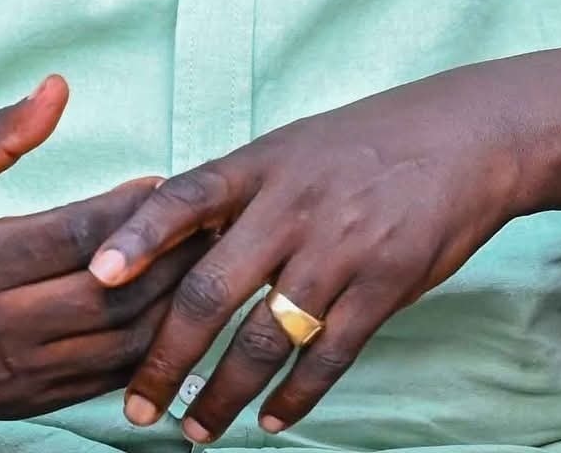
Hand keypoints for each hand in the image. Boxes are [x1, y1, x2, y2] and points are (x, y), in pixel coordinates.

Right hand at [0, 75, 206, 416]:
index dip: (132, 210)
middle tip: (206, 220)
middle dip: (169, 259)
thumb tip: (59, 88)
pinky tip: (165, 313)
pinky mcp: (14, 406)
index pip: (77, 237)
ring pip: (116, 349)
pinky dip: (141, 350)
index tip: (168, 181)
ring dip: (168, 308)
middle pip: (110, 297)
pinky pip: (98, 382)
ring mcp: (5, 377)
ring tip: (199, 264)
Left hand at [88, 68, 522, 439]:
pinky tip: (271, 421)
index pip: (183, 197)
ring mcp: (338, 249)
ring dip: (223, 395)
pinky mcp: (383, 286)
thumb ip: (236, 194)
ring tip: (197, 431)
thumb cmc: (365, 144)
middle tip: (136, 408)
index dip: (138, 236)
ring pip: (263, 340)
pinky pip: (327, 357)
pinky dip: (294, 398)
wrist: (464, 138)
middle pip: (210, 289)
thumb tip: (167, 240)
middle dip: (165, 358)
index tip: (97, 277)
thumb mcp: (291, 147)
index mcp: (260, 165)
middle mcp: (290, 207)